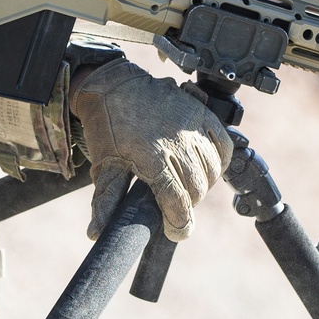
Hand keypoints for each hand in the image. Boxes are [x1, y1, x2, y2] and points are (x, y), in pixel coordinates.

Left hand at [69, 60, 231, 241]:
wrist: (114, 85)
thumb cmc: (107, 126)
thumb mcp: (104, 165)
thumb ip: (105, 202)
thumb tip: (95, 234)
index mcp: (152, 158)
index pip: (178, 203)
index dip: (179, 225)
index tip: (175, 231)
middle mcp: (177, 143)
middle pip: (197, 190)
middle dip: (187, 205)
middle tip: (172, 204)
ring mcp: (192, 127)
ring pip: (212, 171)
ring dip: (202, 185)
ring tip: (184, 185)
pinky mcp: (202, 114)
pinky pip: (223, 146)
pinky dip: (218, 162)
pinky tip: (204, 167)